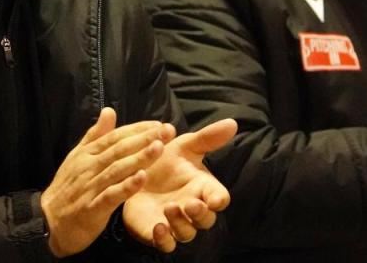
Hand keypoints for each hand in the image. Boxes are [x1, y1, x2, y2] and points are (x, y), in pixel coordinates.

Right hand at [41, 108, 174, 257]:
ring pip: (118, 169)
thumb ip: (95, 135)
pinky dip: (127, 186)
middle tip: (168, 131)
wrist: (47, 221)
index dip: (138, 130)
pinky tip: (142, 178)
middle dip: (145, 139)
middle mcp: (90, 167)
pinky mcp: (92, 208)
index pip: (116, 137)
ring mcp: (91, 187)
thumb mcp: (77, 157)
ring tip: (159, 148)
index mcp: (88, 154)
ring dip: (139, 158)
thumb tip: (109, 111)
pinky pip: (111, 195)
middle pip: (120, 150)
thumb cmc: (67, 187)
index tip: (159, 125)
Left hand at [122, 118, 237, 251]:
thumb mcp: (184, 146)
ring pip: (187, 233)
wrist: (134, 174)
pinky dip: (164, 239)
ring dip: (181, 223)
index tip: (215, 199)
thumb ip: (207, 138)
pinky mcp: (158, 234)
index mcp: (203, 188)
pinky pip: (166, 244)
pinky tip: (158, 227)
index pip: (219, 198)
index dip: (219, 200)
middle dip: (201, 214)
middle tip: (191, 204)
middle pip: (206, 220)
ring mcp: (176, 224)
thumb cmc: (165, 161)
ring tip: (169, 207)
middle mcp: (193, 208)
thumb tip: (232, 122)